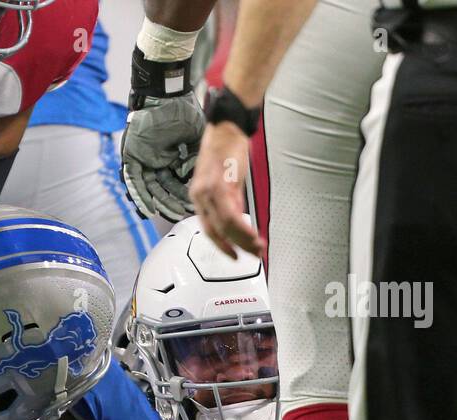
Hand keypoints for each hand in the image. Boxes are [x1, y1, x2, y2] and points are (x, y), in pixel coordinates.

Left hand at [121, 94, 206, 221]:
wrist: (167, 96)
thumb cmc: (182, 112)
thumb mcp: (195, 138)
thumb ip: (194, 157)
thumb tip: (191, 176)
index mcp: (172, 157)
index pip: (176, 182)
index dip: (182, 195)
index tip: (189, 206)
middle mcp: (157, 161)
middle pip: (161, 188)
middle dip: (169, 202)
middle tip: (178, 213)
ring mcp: (143, 160)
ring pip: (147, 187)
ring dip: (154, 201)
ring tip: (163, 214)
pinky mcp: (132, 157)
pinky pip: (132, 179)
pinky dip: (138, 194)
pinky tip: (147, 207)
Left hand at [189, 120, 263, 258]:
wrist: (227, 127)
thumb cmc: (226, 149)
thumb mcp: (224, 179)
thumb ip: (229, 199)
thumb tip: (238, 217)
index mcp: (198, 196)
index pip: (208, 228)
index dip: (221, 245)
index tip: (234, 255)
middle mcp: (200, 196)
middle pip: (217, 231)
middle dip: (236, 247)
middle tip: (253, 255)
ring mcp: (209, 192)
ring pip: (225, 227)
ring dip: (244, 241)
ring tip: (258, 248)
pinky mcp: (221, 186)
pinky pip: (231, 215)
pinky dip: (243, 229)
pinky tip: (253, 235)